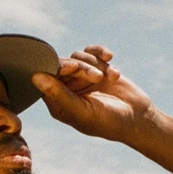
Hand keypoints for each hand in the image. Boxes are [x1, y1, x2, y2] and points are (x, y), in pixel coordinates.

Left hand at [31, 45, 154, 142]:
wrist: (137, 119)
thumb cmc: (107, 121)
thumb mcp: (82, 111)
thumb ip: (58, 95)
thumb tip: (35, 77)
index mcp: (58, 103)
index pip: (46, 79)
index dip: (57, 68)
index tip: (73, 67)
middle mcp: (67, 89)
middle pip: (63, 65)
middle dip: (81, 67)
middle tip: (97, 76)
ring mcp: (82, 78)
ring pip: (78, 57)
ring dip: (95, 63)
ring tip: (110, 77)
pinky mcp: (97, 69)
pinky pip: (91, 52)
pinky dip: (100, 53)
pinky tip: (110, 57)